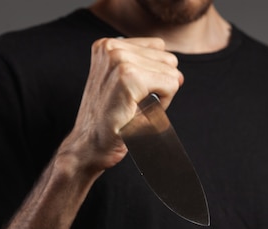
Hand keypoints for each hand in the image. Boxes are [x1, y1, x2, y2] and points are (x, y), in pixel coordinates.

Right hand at [58, 37, 183, 174]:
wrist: (90, 145)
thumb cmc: (110, 120)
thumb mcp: (124, 84)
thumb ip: (146, 67)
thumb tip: (178, 72)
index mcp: (108, 45)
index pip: (159, 48)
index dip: (155, 75)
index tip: (134, 93)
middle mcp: (111, 48)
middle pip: (167, 60)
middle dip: (160, 85)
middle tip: (135, 104)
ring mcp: (119, 60)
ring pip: (171, 72)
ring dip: (161, 95)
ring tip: (135, 108)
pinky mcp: (128, 77)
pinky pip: (170, 85)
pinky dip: (163, 103)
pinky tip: (140, 113)